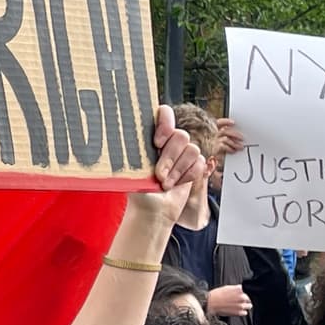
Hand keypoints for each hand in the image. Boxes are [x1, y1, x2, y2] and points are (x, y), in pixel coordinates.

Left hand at [127, 105, 205, 224]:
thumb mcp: (133, 166)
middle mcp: (168, 141)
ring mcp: (182, 152)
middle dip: (170, 158)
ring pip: (192, 150)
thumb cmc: (138, 190)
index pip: (164, 113)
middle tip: (158, 175)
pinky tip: (176, 184)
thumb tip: (123, 131)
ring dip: (177, 171)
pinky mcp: (194, 165)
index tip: (157, 143)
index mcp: (151, 135)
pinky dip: (187, 177)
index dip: (166, 124)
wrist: (152, 210)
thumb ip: (135, 147)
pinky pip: (200, 163)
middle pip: (181, 135)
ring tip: (164, 183)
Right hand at [208, 284, 252, 316]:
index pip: (248, 290)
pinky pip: (245, 312)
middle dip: (246, 299)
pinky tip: (237, 310)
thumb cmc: (216, 294)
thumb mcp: (227, 287)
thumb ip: (236, 288)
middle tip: (240, 300)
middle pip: (249, 299)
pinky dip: (242, 311)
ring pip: (249, 306)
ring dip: (245, 305)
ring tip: (239, 305)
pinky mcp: (239, 312)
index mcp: (239, 289)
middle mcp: (242, 297)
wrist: (210, 303)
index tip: (242, 294)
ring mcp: (241, 305)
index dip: (244, 293)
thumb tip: (241, 288)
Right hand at [216, 117, 244, 154]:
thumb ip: (230, 135)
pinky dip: (230, 148)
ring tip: (240, 146)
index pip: (219, 123)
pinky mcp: (215, 149)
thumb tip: (239, 134)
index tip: (233, 122)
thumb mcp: (227, 141)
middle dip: (235, 134)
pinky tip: (233, 150)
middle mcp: (214, 135)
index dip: (225, 121)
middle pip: (224, 130)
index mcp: (217, 131)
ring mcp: (214, 142)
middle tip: (242, 138)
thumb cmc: (223, 150)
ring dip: (235, 143)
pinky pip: (223, 146)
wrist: (217, 160)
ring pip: (225, 139)